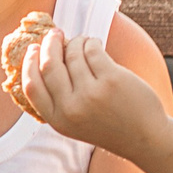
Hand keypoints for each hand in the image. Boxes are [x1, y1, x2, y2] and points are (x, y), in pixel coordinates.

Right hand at [24, 26, 168, 158]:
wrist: (143, 137)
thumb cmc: (107, 125)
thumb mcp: (74, 123)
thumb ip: (58, 99)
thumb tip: (43, 57)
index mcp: (58, 120)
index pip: (31, 86)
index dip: (29, 63)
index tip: (34, 48)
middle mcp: (72, 108)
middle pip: (49, 65)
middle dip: (50, 44)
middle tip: (55, 34)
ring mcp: (91, 93)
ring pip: (72, 53)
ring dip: (76, 41)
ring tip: (83, 42)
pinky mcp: (111, 79)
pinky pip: (93, 49)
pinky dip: (92, 42)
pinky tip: (95, 44)